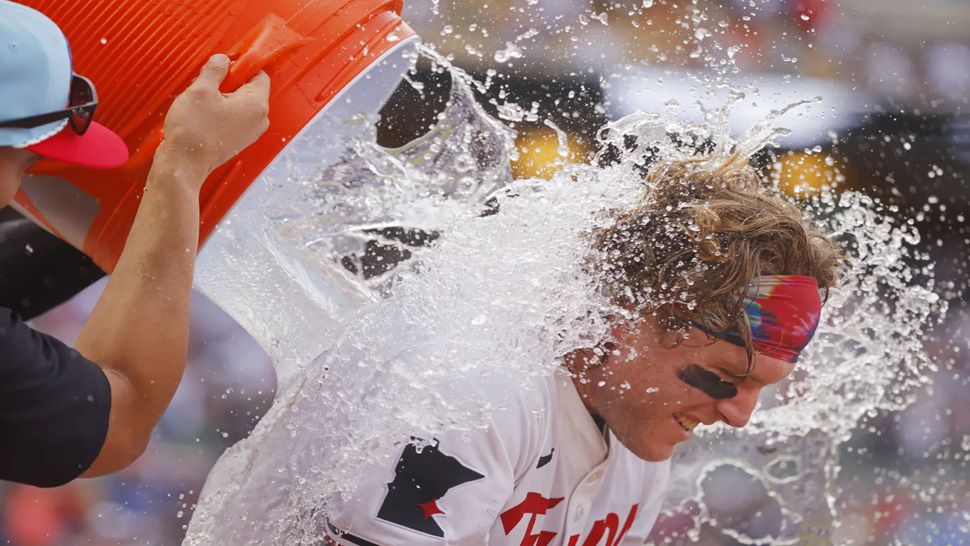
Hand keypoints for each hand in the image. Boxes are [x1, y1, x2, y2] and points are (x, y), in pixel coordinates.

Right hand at [160, 54, 270, 183]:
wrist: (184, 164)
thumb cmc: (194, 131)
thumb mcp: (201, 89)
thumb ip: (215, 69)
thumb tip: (222, 60)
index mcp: (256, 105)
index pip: (259, 75)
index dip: (240, 66)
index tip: (223, 66)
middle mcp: (259, 120)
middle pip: (248, 89)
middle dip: (227, 83)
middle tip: (206, 85)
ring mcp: (249, 133)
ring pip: (239, 104)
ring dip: (221, 98)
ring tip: (201, 102)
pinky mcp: (238, 141)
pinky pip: (233, 118)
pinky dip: (220, 112)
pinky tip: (202, 115)